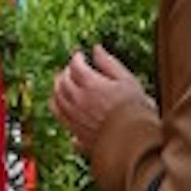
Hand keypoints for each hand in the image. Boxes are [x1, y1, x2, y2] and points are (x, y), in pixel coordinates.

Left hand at [53, 42, 157, 172]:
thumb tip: (96, 49)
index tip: (80, 55)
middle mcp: (78, 100)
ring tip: (62, 83)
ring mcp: (74, 116)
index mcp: (91, 84)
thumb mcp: (127, 80)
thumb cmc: (135, 109)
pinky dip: (56, 105)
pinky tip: (61, 103)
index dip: (77, 58)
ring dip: (57, 87)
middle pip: (62, 80)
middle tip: (70, 68)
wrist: (134, 140)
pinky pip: (58, 114)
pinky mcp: (75, 130)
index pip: (75, 65)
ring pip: (56, 97)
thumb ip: (109, 63)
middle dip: (65, 71)